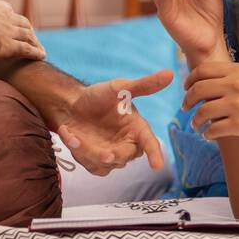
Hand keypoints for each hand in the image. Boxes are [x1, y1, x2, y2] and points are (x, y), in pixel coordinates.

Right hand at [0, 0, 45, 62]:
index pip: (3, 8)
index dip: (8, 15)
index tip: (9, 20)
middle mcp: (2, 14)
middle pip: (19, 20)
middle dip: (25, 27)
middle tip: (30, 34)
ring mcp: (8, 29)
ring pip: (27, 34)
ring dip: (34, 40)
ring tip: (39, 46)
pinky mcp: (10, 45)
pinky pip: (27, 48)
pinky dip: (35, 52)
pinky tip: (41, 55)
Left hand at [55, 70, 172, 174]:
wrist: (71, 104)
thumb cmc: (99, 95)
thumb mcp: (120, 87)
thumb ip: (144, 85)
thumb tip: (170, 73)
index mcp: (137, 128)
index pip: (149, 142)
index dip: (154, 154)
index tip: (157, 166)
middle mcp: (126, 144)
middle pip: (124, 157)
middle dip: (112, 156)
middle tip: (103, 153)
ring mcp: (109, 154)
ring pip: (104, 164)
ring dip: (87, 152)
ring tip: (73, 135)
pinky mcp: (92, 161)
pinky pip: (88, 165)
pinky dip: (76, 151)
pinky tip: (69, 134)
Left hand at [181, 58, 238, 146]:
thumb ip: (235, 75)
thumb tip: (212, 78)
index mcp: (238, 70)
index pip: (202, 70)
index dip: (190, 80)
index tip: (187, 88)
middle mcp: (235, 85)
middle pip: (197, 89)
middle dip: (187, 99)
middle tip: (185, 107)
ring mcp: (237, 105)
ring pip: (202, 112)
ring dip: (195, 119)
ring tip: (196, 124)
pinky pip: (213, 130)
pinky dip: (207, 133)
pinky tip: (208, 135)